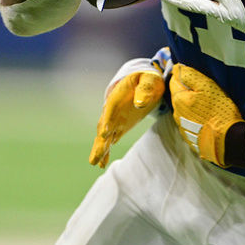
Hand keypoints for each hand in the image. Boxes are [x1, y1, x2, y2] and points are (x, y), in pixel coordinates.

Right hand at [88, 47, 172, 167]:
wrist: (147, 83)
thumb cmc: (148, 80)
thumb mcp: (149, 80)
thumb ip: (145, 89)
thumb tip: (139, 104)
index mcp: (117, 96)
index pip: (110, 109)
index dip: (107, 120)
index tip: (104, 133)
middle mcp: (112, 110)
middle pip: (103, 126)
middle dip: (99, 141)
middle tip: (95, 156)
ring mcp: (115, 120)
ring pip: (104, 136)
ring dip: (100, 149)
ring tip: (95, 162)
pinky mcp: (120, 127)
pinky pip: (111, 140)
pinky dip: (106, 152)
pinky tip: (102, 164)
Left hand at [169, 64, 244, 167]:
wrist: (227, 140)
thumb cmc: (219, 110)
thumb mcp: (207, 87)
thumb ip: (190, 75)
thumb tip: (177, 67)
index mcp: (178, 99)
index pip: (174, 80)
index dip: (184, 75)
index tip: (196, 76)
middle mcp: (176, 113)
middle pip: (178, 95)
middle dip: (188, 90)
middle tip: (205, 90)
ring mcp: (183, 126)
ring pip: (183, 109)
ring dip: (191, 104)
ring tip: (207, 105)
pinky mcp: (190, 137)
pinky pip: (189, 121)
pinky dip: (195, 117)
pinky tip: (207, 117)